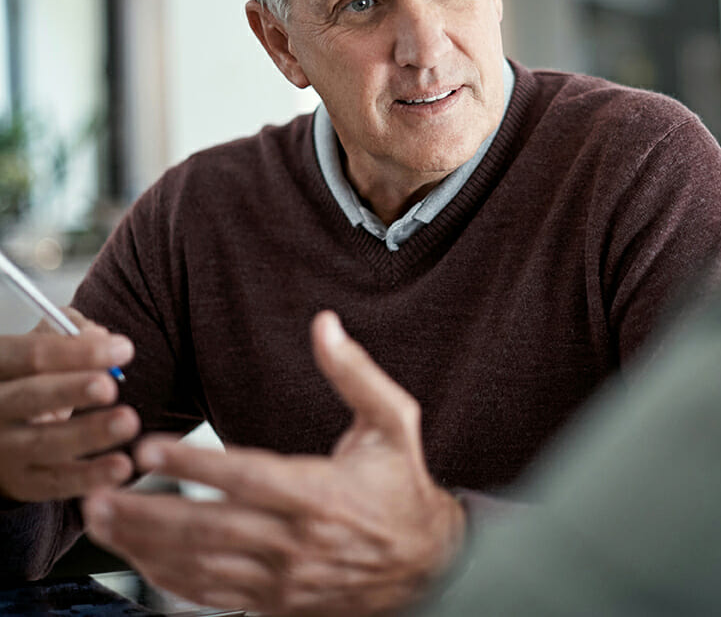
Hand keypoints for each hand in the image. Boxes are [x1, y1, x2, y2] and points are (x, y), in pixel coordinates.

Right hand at [0, 309, 138, 501]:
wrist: (0, 428)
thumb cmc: (29, 377)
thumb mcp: (39, 348)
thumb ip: (68, 333)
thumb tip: (99, 336)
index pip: (29, 355)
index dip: (75, 352)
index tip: (123, 349)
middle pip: (30, 397)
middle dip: (72, 391)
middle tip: (108, 387)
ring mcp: (2, 449)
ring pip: (43, 443)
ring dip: (88, 434)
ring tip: (127, 422)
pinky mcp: (20, 481)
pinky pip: (55, 482)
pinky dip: (89, 477)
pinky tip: (120, 467)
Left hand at [84, 310, 465, 615]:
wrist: (427, 563)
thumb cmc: (401, 483)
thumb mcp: (393, 420)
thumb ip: (355, 372)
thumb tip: (325, 324)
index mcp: (320, 492)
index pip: (247, 478)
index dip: (195, 464)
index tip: (151, 447)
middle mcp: (296, 541)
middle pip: (210, 529)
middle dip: (148, 510)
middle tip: (101, 490)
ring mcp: (283, 578)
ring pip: (202, 566)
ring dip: (146, 544)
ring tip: (103, 518)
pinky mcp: (276, 600)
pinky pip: (213, 595)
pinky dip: (170, 579)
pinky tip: (140, 558)